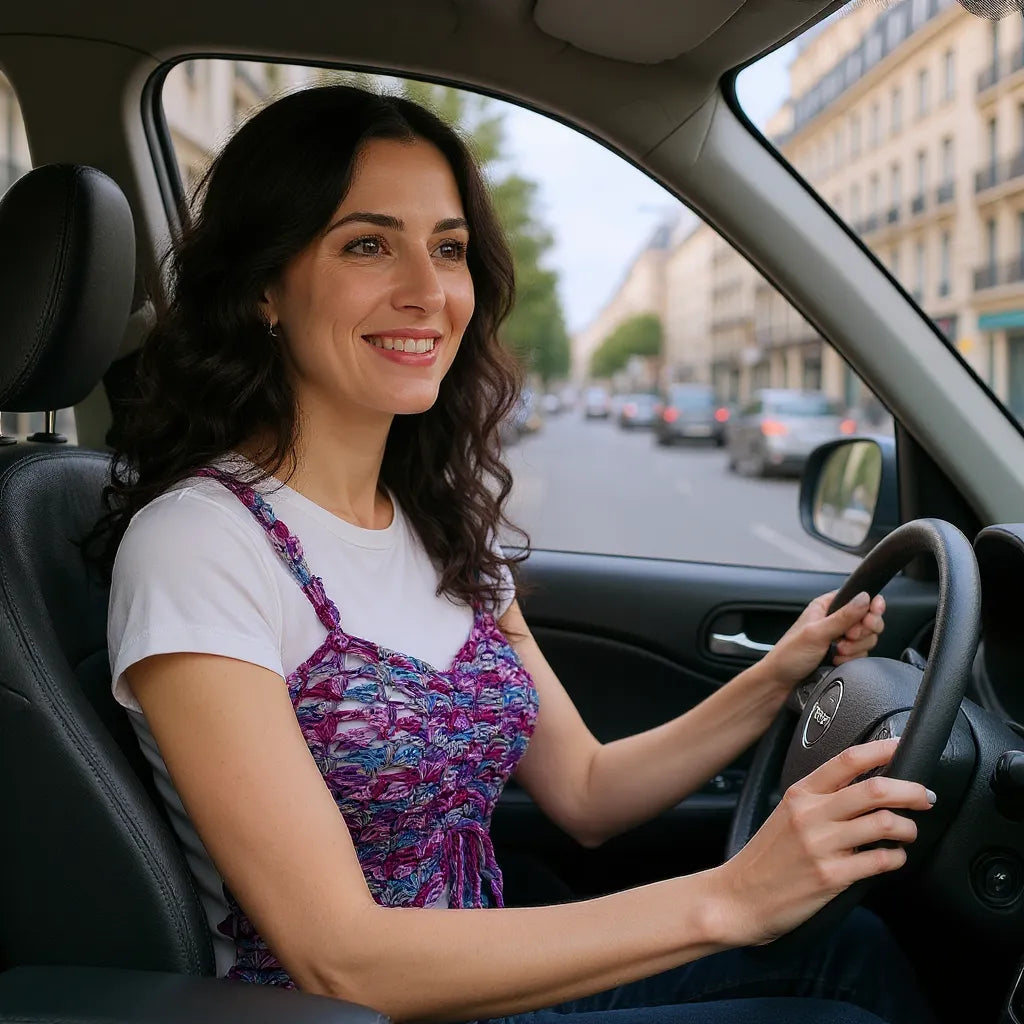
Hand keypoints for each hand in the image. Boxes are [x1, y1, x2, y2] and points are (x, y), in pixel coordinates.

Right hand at [711, 738, 934, 946]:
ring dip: (909, 827)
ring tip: (910, 831)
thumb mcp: (786, 814)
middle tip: (925, 796)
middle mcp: (811, 815)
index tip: (902, 746)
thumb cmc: (767, 856)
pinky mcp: (831, 877)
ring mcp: (821, 846)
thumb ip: (820, 800)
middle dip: (910, 791)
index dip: (881, 749)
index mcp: (800, 794)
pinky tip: (894, 858)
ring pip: (883, 824)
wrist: (740, 896)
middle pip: (874, 790)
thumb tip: (865, 789)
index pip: (846, 760)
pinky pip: (880, 861)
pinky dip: (897, 858)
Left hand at [760, 589, 885, 693]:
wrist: (780, 682)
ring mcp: (840, 637)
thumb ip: (843, 617)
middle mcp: (834, 619)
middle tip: (847, 638)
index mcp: (825, 606)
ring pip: (867, 638)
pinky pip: (861, 653)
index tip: (871, 617)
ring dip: (855, 648)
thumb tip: (865, 598)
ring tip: (838, 652)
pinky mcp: (843, 653)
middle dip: (862, 632)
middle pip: (868, 619)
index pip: (858, 597)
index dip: (870, 606)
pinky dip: (852, 659)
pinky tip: (838, 661)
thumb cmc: (788, 655)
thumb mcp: (816, 633)